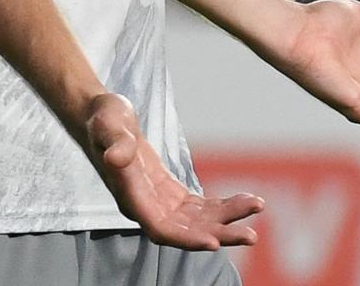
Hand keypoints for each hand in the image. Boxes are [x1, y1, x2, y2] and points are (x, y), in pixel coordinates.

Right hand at [84, 93, 263, 249]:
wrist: (102, 117)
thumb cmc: (103, 119)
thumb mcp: (107, 123)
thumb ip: (114, 142)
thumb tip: (116, 157)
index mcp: (131, 197)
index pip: (161, 229)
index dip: (187, 238)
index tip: (214, 242)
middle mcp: (146, 207)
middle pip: (186, 232)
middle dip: (219, 234)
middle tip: (251, 236)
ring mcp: (159, 202)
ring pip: (197, 221)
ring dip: (227, 220)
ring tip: (257, 208)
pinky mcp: (169, 193)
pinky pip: (199, 207)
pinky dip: (221, 206)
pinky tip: (243, 200)